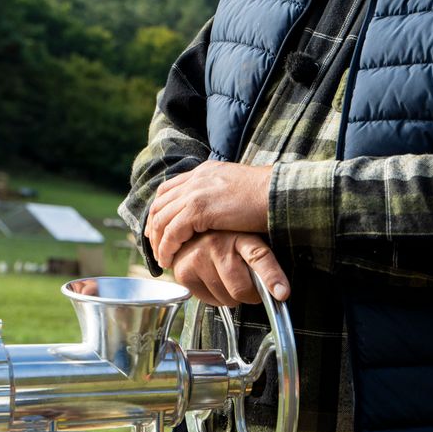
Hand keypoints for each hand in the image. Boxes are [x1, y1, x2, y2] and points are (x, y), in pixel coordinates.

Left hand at [146, 162, 272, 269]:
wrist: (278, 194)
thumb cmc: (268, 196)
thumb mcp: (238, 188)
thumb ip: (222, 194)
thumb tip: (219, 208)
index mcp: (205, 172)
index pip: (170, 188)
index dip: (160, 208)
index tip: (158, 227)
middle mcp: (196, 179)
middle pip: (161, 202)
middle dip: (153, 226)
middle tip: (155, 245)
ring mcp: (196, 192)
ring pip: (162, 218)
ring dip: (158, 241)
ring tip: (162, 258)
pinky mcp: (198, 209)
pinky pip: (172, 232)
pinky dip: (167, 247)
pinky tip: (169, 259)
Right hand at [171, 231, 289, 306]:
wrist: (188, 232)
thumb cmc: (224, 240)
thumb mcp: (247, 239)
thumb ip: (259, 260)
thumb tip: (278, 291)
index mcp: (241, 235)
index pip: (259, 257)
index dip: (271, 277)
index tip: (281, 293)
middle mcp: (218, 245)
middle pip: (241, 288)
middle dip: (250, 295)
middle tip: (249, 287)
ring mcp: (199, 258)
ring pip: (226, 298)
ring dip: (232, 297)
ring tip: (227, 280)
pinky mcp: (184, 272)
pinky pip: (210, 301)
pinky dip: (216, 298)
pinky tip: (213, 281)